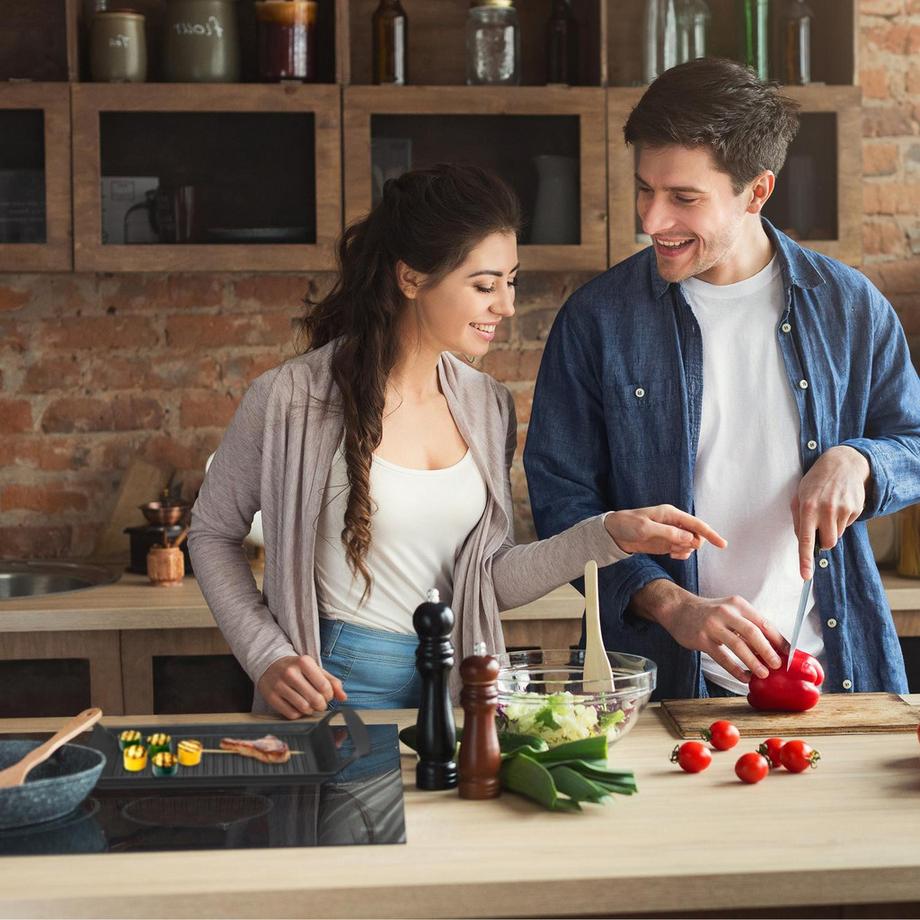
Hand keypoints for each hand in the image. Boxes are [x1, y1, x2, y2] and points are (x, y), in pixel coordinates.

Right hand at [257, 655, 346, 719]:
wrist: (270, 665)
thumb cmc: (298, 669)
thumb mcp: (315, 669)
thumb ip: (332, 681)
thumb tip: (343, 697)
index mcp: (304, 662)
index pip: (325, 686)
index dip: (329, 695)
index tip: (327, 695)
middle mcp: (290, 672)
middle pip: (315, 699)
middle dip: (321, 705)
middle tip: (320, 703)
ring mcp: (279, 685)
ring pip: (303, 708)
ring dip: (310, 711)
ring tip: (310, 705)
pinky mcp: (271, 697)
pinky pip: (291, 714)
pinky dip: (298, 714)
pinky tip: (298, 708)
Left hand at [605, 504, 727, 558]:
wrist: (613, 533)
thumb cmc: (627, 525)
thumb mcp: (645, 529)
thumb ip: (668, 533)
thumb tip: (689, 538)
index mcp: (671, 514)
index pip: (696, 524)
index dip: (710, 534)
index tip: (722, 544)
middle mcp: (674, 523)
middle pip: (696, 535)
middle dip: (692, 544)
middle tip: (675, 548)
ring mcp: (671, 533)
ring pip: (690, 544)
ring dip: (684, 550)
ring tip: (669, 550)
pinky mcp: (666, 543)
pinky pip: (682, 550)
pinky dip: (680, 554)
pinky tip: (671, 554)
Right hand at [631, 581, 785, 682]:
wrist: (678, 609)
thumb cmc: (709, 613)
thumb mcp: (730, 611)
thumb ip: (748, 625)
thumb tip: (772, 648)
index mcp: (738, 604)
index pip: (763, 623)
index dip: (778, 639)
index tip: (789, 654)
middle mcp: (726, 612)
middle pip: (752, 632)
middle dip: (767, 651)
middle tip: (777, 665)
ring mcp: (712, 625)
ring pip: (737, 645)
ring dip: (752, 662)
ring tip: (762, 674)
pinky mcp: (701, 638)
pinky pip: (722, 657)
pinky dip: (734, 669)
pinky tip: (743, 677)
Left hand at [792, 445, 869, 577]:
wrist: (841, 464)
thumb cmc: (815, 482)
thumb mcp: (799, 496)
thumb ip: (798, 520)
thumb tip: (804, 542)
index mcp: (807, 508)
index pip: (806, 540)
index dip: (805, 559)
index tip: (805, 575)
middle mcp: (826, 510)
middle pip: (828, 543)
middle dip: (824, 541)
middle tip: (820, 526)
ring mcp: (843, 509)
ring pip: (838, 535)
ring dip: (832, 528)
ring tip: (829, 509)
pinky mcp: (855, 509)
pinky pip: (848, 525)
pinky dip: (842, 520)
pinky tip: (839, 504)